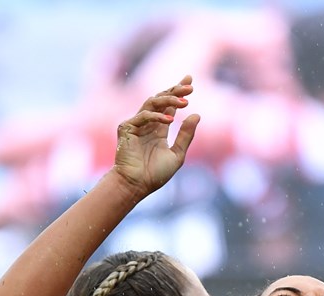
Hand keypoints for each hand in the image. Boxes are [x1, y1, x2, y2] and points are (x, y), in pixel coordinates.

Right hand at [110, 76, 200, 198]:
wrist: (137, 185)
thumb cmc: (155, 174)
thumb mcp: (177, 154)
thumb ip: (186, 135)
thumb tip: (197, 115)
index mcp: (159, 129)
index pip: (169, 105)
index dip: (177, 91)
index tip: (189, 80)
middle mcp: (148, 124)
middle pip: (161, 99)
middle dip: (175, 90)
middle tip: (190, 87)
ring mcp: (136, 124)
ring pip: (152, 103)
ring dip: (168, 99)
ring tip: (184, 101)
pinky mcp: (126, 128)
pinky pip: (143, 116)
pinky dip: (157, 116)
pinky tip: (170, 120)